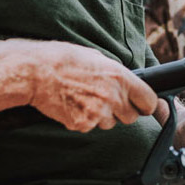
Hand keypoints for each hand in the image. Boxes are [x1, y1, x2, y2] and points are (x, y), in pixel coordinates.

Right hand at [27, 41, 157, 131]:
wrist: (34, 72)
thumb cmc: (62, 59)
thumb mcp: (96, 57)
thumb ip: (115, 73)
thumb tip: (126, 82)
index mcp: (120, 77)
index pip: (149, 101)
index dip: (145, 104)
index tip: (141, 105)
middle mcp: (113, 96)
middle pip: (131, 117)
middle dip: (122, 112)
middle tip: (107, 101)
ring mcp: (98, 113)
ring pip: (110, 124)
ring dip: (102, 116)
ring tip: (83, 99)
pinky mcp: (82, 124)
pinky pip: (90, 126)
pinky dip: (83, 120)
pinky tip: (72, 105)